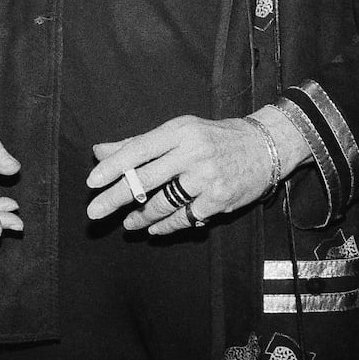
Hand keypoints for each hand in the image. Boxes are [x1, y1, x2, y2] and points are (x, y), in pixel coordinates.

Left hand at [84, 115, 274, 235]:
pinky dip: (167, 225)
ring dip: (140, 216)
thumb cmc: (214, 137)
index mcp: (178, 131)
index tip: (92, 182)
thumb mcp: (179, 131)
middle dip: (115, 198)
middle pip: (145, 178)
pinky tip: (154, 228)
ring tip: (127, 224)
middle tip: (94, 213)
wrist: (266, 147)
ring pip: (163, 202)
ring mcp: (206, 177)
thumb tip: (100, 151)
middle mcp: (191, 152)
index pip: (137, 149)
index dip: (113, 167)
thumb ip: (139, 143)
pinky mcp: (219, 199)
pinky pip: (185, 217)